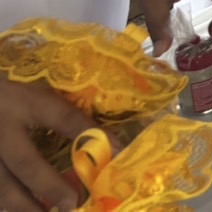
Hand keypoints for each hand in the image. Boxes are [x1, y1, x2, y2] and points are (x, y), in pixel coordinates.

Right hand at [0, 77, 92, 211]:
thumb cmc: (14, 97)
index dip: (90, 136)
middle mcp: (3, 128)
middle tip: (72, 203)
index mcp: (27, 102)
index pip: (64, 117)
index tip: (116, 152)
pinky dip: (6, 203)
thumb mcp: (37, 94)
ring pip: (2, 185)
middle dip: (50, 187)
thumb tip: (105, 143)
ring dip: (24, 205)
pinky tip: (22, 209)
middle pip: (26, 163)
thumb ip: (63, 116)